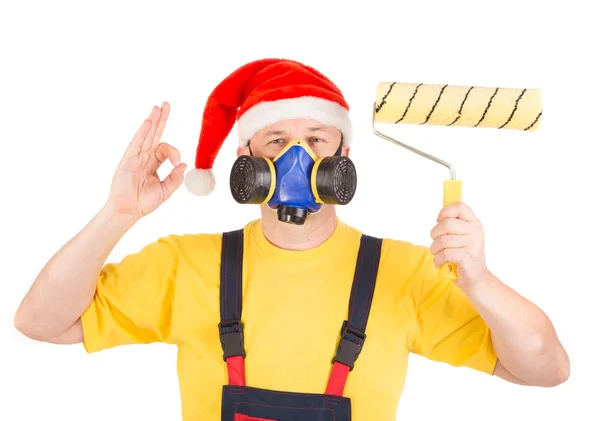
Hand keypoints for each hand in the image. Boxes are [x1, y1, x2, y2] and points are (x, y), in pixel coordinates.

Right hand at [105, 102, 186, 218]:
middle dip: (161, 120)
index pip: (166, 149)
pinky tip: (148, 122)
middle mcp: (144, 157)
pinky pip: (136, 143)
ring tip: (158, 107)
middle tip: (166, 105)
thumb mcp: (165, 191)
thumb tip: (184, 165)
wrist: (128, 211)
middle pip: (154, 134)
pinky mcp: (128, 160)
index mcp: (153, 163)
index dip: (174, 153)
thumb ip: (175, 179)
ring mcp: (136, 157)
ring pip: (146, 135)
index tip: (178, 164)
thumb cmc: (144, 202)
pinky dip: (142, 132)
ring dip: (152, 121)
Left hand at [429, 202, 488, 288]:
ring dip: (435, 249)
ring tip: (438, 254)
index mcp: (474, 223)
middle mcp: (476, 231)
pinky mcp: (468, 258)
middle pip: (446, 224)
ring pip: (443, 240)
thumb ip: (453, 225)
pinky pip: (444, 254)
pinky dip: (438, 260)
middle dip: (435, 234)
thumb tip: (439, 217)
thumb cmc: (464, 256)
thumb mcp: (461, 236)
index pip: (459, 207)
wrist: (476, 279)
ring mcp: (473, 245)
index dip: (445, 212)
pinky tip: (440, 263)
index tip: (439, 220)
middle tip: (437, 243)